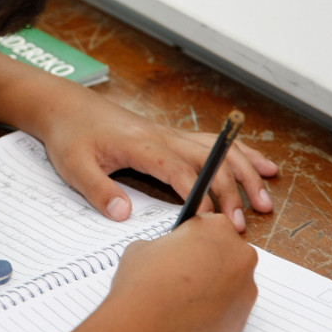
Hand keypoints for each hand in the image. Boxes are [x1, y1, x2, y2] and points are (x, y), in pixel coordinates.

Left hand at [0, 37, 276, 230]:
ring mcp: (170, 134)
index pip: (181, 172)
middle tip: (241, 225)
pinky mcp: (171, 136)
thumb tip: (124, 215)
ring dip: (246, 174)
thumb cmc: (69, 135)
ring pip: (219, 151)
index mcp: (142, 146)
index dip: (200, 197)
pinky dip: (241, 154)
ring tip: (266, 200)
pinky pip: (213, 143)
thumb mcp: (74, 166)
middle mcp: (163, 137)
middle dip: (231, 193)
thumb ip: (98, 190)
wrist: (65, 106)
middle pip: (209, 162)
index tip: (211, 223)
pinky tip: (263, 166)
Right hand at [27, 213, 257, 331]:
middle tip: (181, 271)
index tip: (181, 246)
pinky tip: (190, 313)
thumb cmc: (143, 282)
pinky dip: (216, 307)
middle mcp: (239, 254)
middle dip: (207, 258)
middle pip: (226, 250)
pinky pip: (231, 305)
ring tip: (183, 295)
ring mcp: (246, 287)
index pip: (209, 224)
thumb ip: (166, 244)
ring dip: (213, 283)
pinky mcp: (244, 316)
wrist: (147, 327)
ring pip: (231, 279)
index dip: (191, 236)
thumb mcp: (143, 246)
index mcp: (216, 228)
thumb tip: (170, 253)